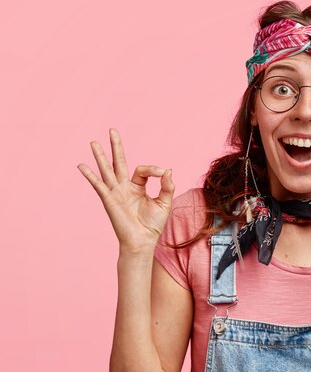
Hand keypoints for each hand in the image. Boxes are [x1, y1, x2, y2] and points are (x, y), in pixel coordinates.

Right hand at [77, 128, 174, 253]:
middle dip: (116, 146)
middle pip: (119, 162)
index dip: (154, 169)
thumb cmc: (153, 225)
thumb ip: (166, 186)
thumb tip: (168, 170)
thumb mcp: (164, 202)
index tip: (163, 174)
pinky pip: (98, 185)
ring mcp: (115, 192)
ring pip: (107, 170)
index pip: (143, 170)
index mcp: (138, 187)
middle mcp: (125, 187)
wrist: (142, 241)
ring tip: (93, 142)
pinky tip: (82, 165)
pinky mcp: (109, 200)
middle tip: (112, 130)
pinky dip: (90, 175)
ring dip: (100, 156)